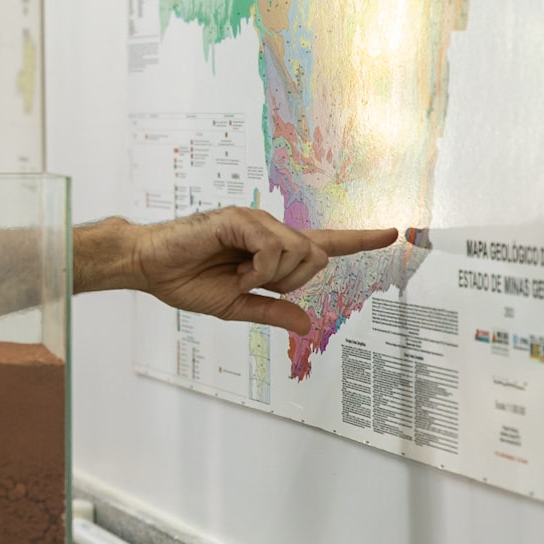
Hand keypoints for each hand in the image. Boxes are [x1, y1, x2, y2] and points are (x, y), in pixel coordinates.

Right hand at [133, 207, 397, 334]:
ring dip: (270, 276)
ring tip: (237, 276)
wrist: (150, 267)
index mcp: (270, 251)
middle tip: (252, 285)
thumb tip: (306, 324)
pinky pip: (273, 247)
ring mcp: (256, 222)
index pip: (324, 244)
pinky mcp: (240, 219)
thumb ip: (272, 311)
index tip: (393, 233)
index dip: (360, 240)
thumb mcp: (236, 307)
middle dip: (291, 280)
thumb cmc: (186, 280)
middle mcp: (269, 230)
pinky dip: (258, 268)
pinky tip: (235, 271)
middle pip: (317, 255)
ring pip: (299, 251)